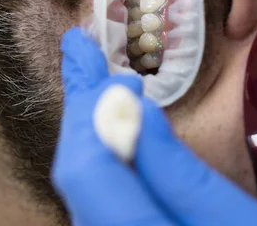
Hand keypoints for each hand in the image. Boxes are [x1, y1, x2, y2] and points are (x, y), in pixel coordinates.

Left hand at [52, 27, 256, 224]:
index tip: (91, 58)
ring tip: (94, 86)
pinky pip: (100, 201)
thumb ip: (179, 174)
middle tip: (80, 55)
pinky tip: (114, 135)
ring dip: (89, 131)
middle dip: (81, 111)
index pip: (86, 167)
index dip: (86, 107)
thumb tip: (132, 110)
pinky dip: (104, 159)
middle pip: (77, 176)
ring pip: (84, 188)